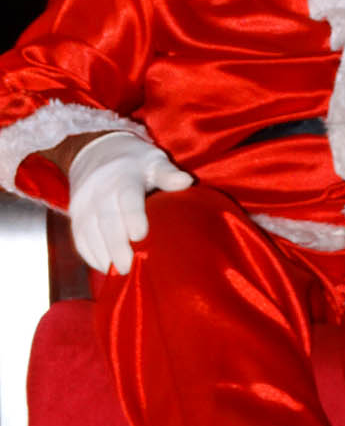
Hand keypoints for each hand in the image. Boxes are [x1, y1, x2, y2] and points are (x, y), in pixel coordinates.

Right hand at [68, 131, 192, 273]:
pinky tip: (104, 268)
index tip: (140, 235)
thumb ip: (168, 173)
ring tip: (119, 273)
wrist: (96, 152)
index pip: (127, 198)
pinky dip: (90, 255)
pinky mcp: (76, 216)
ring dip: (103, 254)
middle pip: (107, 221)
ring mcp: (84, 204)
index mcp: (124, 177)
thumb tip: (186, 181)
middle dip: (117, 245)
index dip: (132, 216)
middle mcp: (100, 191)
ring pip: (90, 232)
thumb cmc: (134, 161)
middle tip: (129, 267)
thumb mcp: (153, 160)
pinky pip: (80, 238)